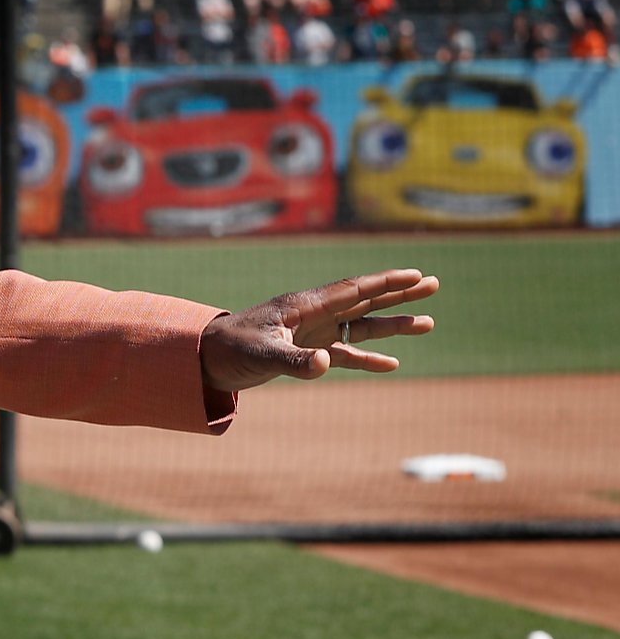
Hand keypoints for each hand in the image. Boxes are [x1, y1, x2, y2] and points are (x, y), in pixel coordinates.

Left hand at [200, 268, 437, 393]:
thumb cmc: (229, 349)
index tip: (416, 274)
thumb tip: (327, 364)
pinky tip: (391, 363)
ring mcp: (311, 332)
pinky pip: (344, 354)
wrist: (205, 359)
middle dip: (399, 294)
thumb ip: (294, 361)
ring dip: (391, 327)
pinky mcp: (305, 352)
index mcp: (304, 305)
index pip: (353, 290)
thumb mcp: (261, 355)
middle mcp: (312, 314)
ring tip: (426, 323)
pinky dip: (366, 358)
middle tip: (434, 284)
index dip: (386, 282)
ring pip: (359, 327)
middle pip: (365, 301)